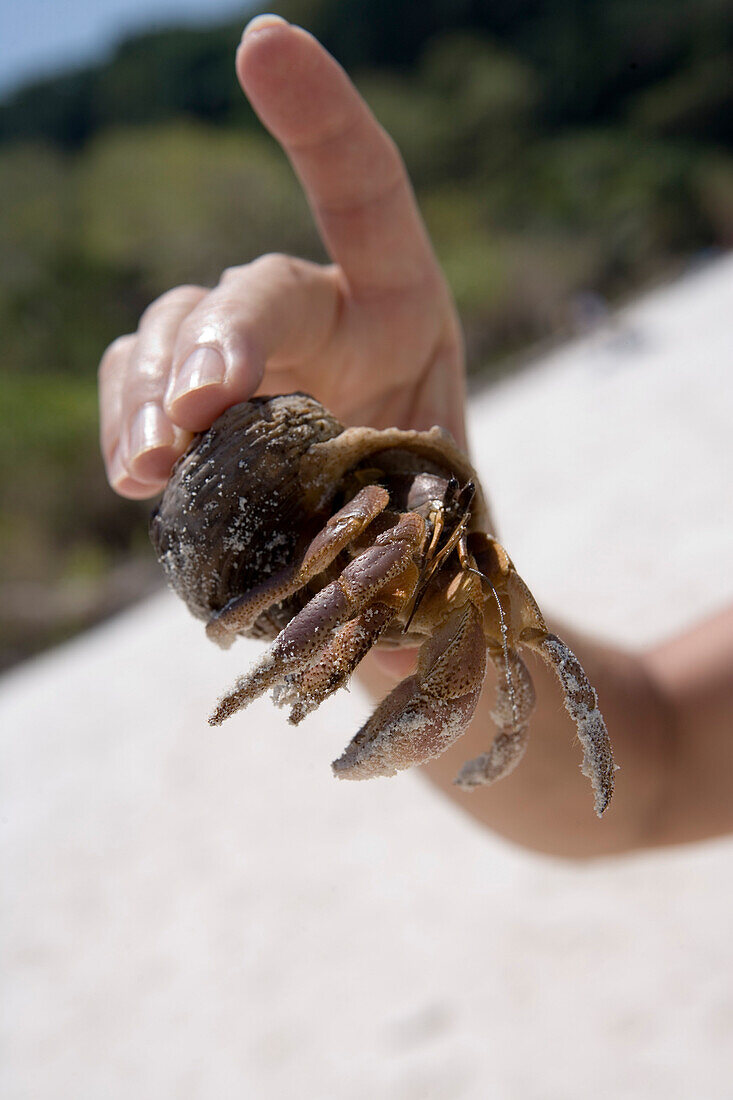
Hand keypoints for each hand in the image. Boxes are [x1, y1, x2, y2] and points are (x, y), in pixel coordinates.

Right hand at [99, 14, 465, 499]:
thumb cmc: (433, 528)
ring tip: (155, 461)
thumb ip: (417, 499)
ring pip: (175, 330)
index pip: (364, 193)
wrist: (390, 567)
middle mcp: (319, 316)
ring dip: (155, 391)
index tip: (262, 48)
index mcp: (401, 314)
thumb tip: (357, 526)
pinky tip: (137, 474)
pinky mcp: (193, 409)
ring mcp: (247, 359)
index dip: (320, 121)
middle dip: (221, 337)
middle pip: (255, 288)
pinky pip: (137, 389)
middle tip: (200, 406)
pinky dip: (128, 424)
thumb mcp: (450, 506)